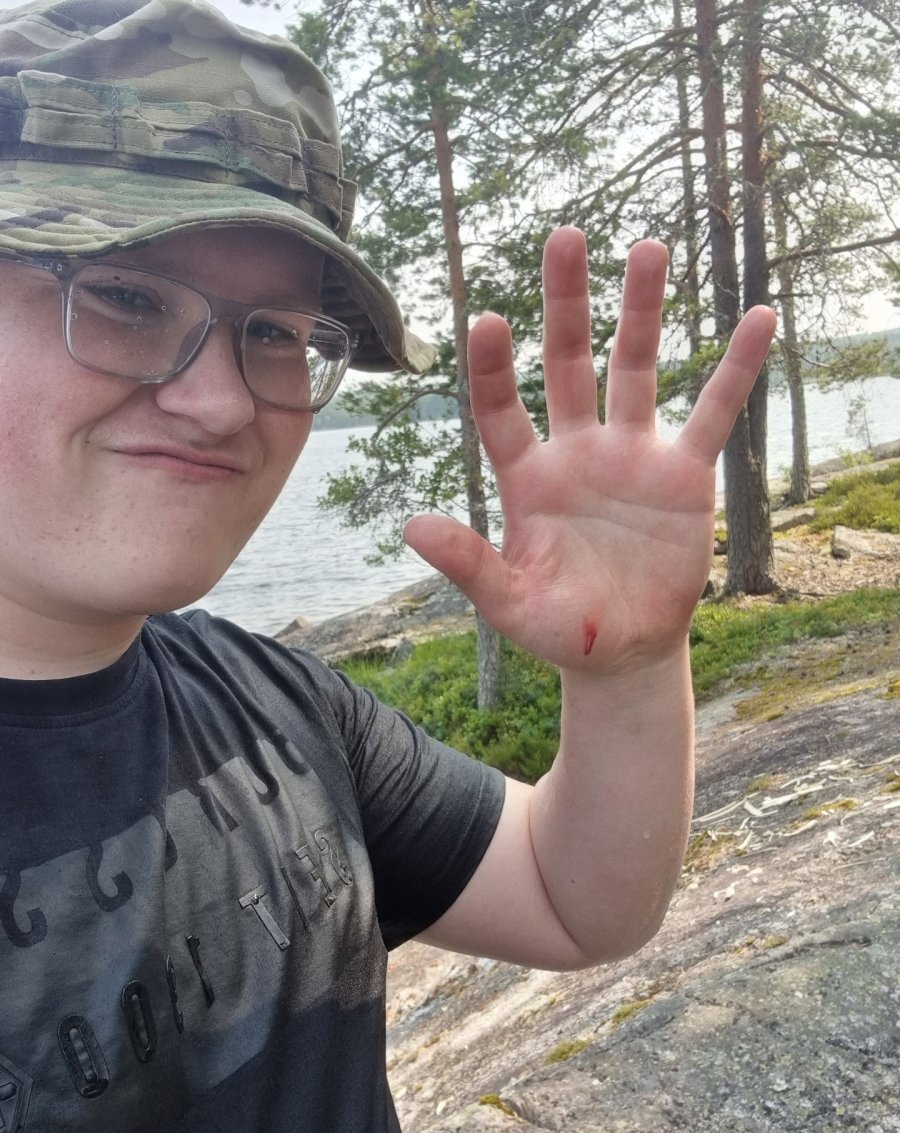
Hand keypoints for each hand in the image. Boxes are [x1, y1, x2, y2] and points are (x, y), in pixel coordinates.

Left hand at [403, 228, 775, 673]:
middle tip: (565, 236)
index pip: (501, 411)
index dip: (493, 368)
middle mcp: (577, 451)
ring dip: (643, 311)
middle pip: (568, 362)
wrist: (623, 650)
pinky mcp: (684, 473)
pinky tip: (756, 318)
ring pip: (636, 369)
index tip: (485, 318)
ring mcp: (632, 455)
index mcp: (528, 478)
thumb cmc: (560, 628)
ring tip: (648, 247)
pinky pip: (714, 413)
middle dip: (567, 302)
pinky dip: (734, 370)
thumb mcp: (510, 603)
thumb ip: (469, 564)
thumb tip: (411, 526)